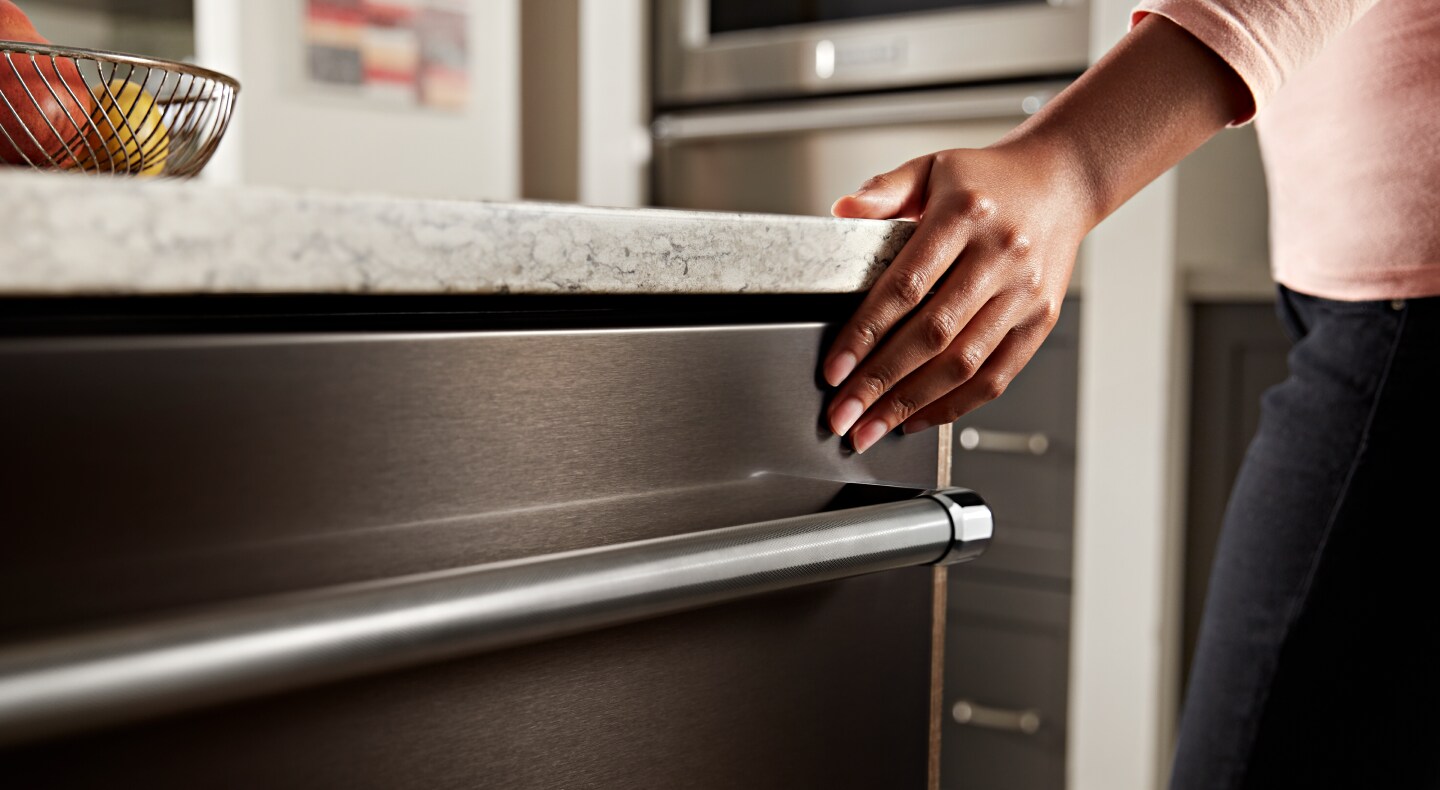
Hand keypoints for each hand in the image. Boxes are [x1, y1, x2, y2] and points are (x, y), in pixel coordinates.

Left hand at [823, 141, 1091, 451]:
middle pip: (932, 335)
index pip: (905, 286)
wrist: (1060, 182)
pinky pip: (996, 375)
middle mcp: (999, 256)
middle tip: (842, 416)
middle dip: (880, 382)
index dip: (866, 334)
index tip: (835, 369)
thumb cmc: (987, 181)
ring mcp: (1024, 293)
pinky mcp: (1040, 320)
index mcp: (964, 215)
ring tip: (870, 428)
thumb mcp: (930, 168)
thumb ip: (883, 190)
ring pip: (963, 363)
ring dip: (911, 403)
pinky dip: (954, 404)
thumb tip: (841, 211)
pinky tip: (917, 418)